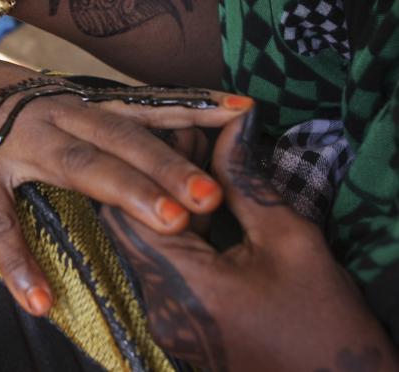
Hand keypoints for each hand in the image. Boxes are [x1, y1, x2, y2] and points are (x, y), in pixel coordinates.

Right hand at [0, 42, 251, 317]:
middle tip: (218, 192)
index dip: (190, 108)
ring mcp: (8, 140)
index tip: (245, 112)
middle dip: (171, 163)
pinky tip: (40, 299)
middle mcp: (46, 112)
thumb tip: (104, 136)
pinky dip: (19, 261)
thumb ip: (62, 117)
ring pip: (78, 164)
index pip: (135, 104)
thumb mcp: (20, 99)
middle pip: (119, 137)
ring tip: (173, 223)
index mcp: (62, 99)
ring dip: (127, 191)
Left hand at [104, 112, 397, 370]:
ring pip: (145, 245)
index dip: (152, 169)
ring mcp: (166, 322)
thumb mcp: (291, 240)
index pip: (130, 213)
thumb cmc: (326, 321)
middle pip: (131, 228)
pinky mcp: (178, 327)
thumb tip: (227, 129)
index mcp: (184, 288)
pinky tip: (206, 209)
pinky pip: (162, 268)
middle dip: (157, 181)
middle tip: (194, 143)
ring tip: (202, 168)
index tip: (185, 133)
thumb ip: (245, 183)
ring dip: (168, 206)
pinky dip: (179, 236)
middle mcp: (160, 309)